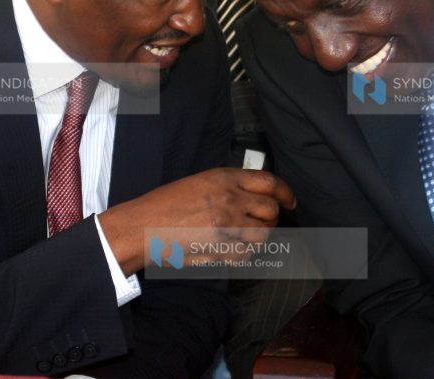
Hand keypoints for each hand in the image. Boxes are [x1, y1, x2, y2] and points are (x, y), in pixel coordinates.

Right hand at [99, 168, 295, 275]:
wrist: (142, 226)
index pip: (269, 182)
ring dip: (258, 238)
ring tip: (243, 237)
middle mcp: (229, 198)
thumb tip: (255, 196)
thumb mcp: (199, 183)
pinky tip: (231, 250)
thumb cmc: (165, 205)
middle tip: (263, 223)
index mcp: (223, 178)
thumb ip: (228, 186)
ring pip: (263, 234)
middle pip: (271, 210)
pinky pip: (247, 255)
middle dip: (272, 218)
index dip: (286, 192)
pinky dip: (245, 255)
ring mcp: (226, 225)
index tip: (290, 201)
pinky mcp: (220, 248)